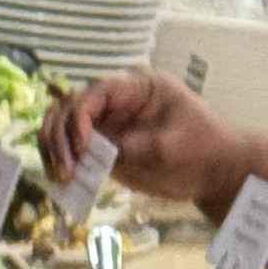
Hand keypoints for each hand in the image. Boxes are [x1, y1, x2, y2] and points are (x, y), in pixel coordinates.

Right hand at [40, 69, 235, 208]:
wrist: (214, 171)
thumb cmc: (201, 149)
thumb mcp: (170, 147)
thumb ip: (132, 146)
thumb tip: (97, 153)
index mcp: (135, 87)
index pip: (93, 93)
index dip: (79, 119)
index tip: (83, 149)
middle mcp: (115, 101)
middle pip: (68, 106)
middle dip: (60, 136)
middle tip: (66, 170)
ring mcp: (107, 124)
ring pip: (62, 125)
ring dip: (54, 149)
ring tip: (61, 177)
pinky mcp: (103, 147)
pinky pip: (71, 150)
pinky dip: (60, 162)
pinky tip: (62, 181)